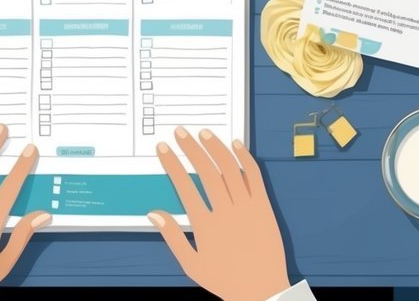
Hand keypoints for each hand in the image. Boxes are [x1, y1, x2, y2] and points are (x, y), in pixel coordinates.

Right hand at [150, 127, 291, 300]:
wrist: (262, 291)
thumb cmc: (226, 280)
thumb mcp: (191, 264)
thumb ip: (172, 237)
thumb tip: (154, 214)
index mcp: (205, 226)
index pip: (184, 186)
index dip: (172, 164)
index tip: (163, 149)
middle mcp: (226, 212)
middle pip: (205, 171)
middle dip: (191, 148)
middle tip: (180, 132)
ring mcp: (247, 208)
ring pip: (229, 169)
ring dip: (215, 148)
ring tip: (204, 133)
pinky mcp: (264, 208)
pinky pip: (254, 177)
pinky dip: (244, 158)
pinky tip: (235, 145)